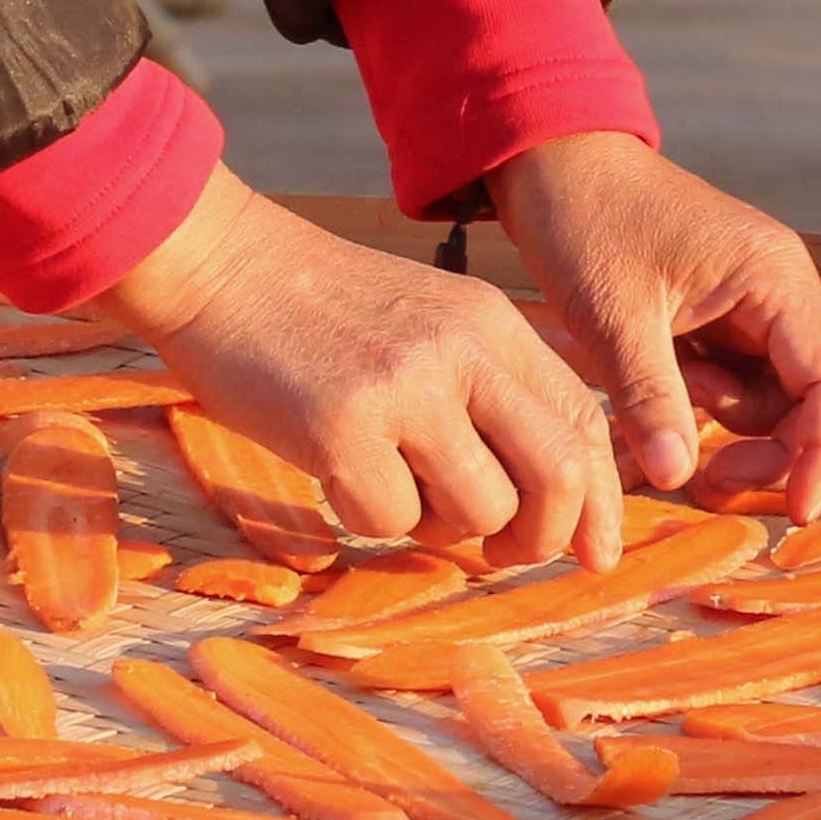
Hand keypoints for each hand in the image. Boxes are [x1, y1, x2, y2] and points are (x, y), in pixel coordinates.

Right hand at [93, 169, 626, 568]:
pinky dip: (367, 519)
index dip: (600, 503)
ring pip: (480, 513)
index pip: (586, 423)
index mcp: (492, 324)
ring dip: (441, 530)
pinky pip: (389, 521)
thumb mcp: (430, 323)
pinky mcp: (341, 426)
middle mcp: (462, 350)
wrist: (219, 265)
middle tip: (498, 553)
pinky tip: (337, 473)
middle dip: (540, 539)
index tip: (591, 554)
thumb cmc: (321, 311)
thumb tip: (551, 503)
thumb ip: (491, 393)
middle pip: (558, 476)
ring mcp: (404, 387)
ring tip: (395, 488)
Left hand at [485, 133, 820, 515]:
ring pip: (778, 397)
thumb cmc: (583, 218)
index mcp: (774, 277)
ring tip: (659, 413)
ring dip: (733, 429)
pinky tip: (655, 394)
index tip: (798, 510)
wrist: (548, 159)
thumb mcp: (612, 314)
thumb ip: (651, 397)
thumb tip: (680, 478)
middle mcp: (780, 289)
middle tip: (708, 477)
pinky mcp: (723, 314)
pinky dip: (706, 406)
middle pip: (819, 397)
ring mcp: (754, 302)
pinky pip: (739, 381)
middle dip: (777, 449)